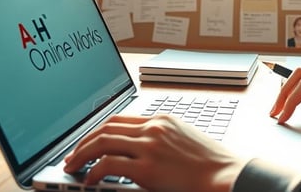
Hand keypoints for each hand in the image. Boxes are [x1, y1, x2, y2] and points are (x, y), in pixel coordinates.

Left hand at [63, 114, 247, 191]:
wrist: (227, 176)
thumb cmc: (212, 164)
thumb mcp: (185, 140)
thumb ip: (161, 139)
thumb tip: (138, 151)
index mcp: (162, 120)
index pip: (119, 120)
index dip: (98, 131)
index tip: (87, 142)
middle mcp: (154, 128)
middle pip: (105, 128)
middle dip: (83, 142)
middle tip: (72, 157)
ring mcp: (150, 146)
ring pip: (102, 143)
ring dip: (81, 155)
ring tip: (73, 168)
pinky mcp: (147, 168)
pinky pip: (109, 166)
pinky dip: (94, 173)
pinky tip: (90, 181)